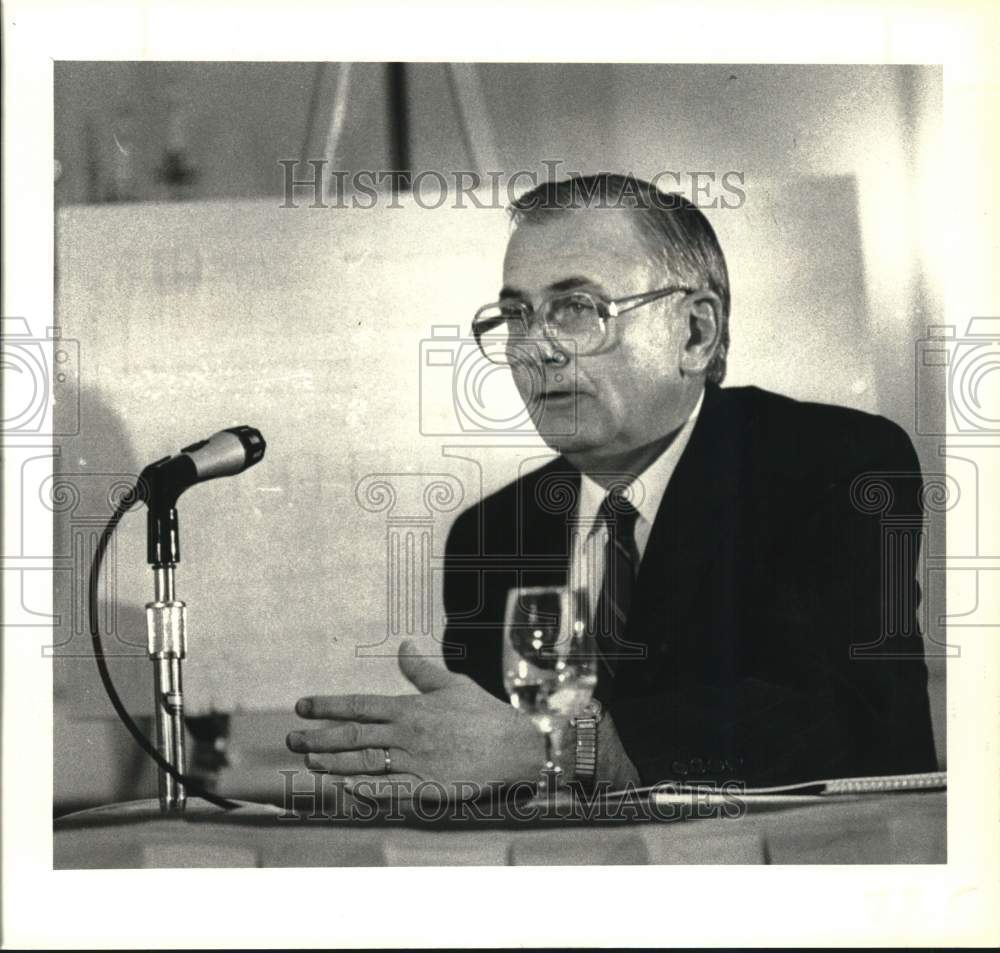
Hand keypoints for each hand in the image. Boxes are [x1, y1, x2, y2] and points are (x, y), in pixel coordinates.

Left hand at [287, 639, 543, 798]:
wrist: (517, 747)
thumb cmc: (484, 714)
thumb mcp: (453, 685)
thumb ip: (422, 670)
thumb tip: (403, 645)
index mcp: (411, 708)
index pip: (360, 705)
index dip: (328, 706)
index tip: (301, 706)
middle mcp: (408, 735)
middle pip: (355, 735)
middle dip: (319, 736)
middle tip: (290, 739)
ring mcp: (416, 763)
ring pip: (366, 761)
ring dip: (334, 761)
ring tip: (307, 760)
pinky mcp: (427, 789)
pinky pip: (390, 791)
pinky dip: (365, 790)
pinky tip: (343, 789)